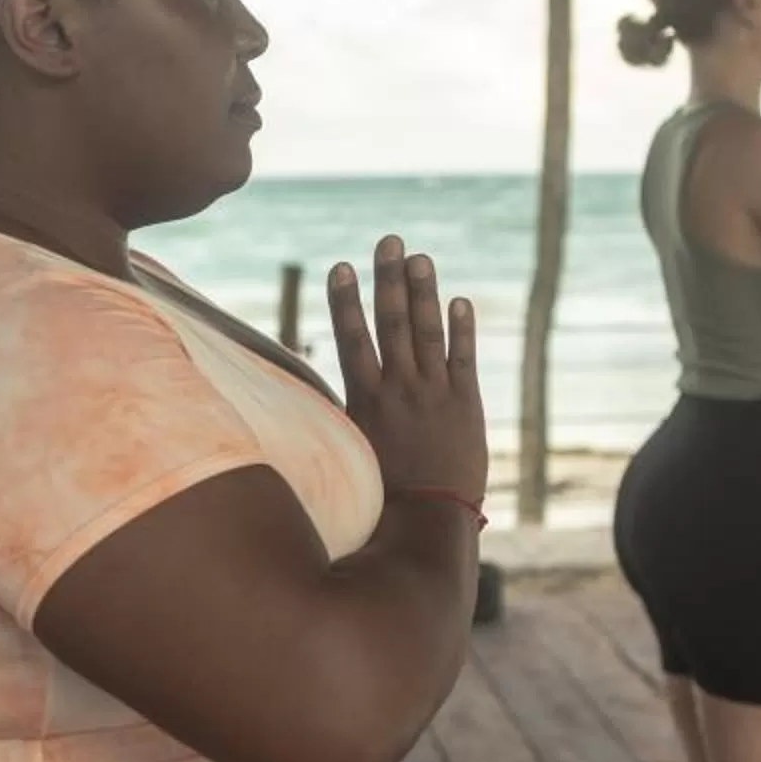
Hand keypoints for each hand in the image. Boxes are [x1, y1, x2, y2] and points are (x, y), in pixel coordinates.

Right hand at [329, 236, 486, 503]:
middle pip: (392, 322)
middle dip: (389, 279)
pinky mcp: (466, 404)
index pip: (353, 338)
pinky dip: (462, 330)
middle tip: (389, 240)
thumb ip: (334, 419)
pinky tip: (460, 302)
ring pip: (428, 332)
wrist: (426, 521)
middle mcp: (400, 388)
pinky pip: (464, 359)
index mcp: (366, 399)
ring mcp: (435, 393)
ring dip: (425, 292)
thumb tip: (294, 404)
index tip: (341, 266)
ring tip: (420, 257)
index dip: (346, 300)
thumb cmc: (380, 495)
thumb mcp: (348, 451)